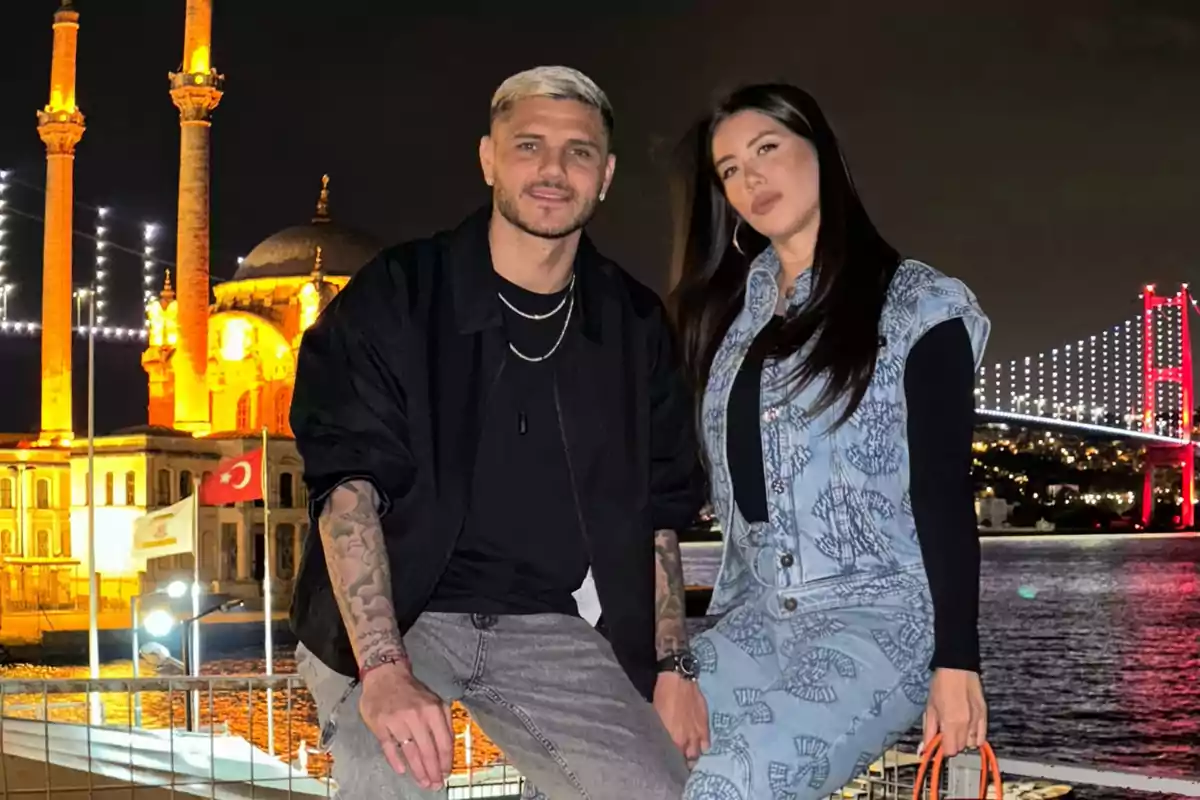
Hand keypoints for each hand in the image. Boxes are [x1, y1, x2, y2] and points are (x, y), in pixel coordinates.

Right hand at [358, 662, 453, 789]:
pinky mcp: (380, 725)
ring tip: (423, 782)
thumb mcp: (435, 701)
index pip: (443, 742)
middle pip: (428, 751)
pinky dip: (396, 761)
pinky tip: (402, 771)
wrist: (385, 676)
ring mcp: (397, 721)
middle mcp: (417, 716)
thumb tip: (449, 749)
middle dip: (433, 771)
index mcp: (434, 710)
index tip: (446, 774)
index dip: (446, 761)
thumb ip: (444, 722)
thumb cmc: (413, 692)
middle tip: (435, 785)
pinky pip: (389, 747)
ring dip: (418, 771)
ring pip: (410, 752)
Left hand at [653, 672, 709, 764]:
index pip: (674, 758)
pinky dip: (704, 746)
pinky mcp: (705, 723)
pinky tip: (701, 747)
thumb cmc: (663, 695)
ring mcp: (698, 732)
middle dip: (685, 763)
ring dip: (695, 755)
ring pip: (699, 752)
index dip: (672, 763)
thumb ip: (660, 731)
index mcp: (673, 737)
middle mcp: (687, 738)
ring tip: (690, 757)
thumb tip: (659, 740)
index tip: (669, 765)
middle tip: (680, 763)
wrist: (678, 679)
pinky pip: (707, 742)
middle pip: (689, 759)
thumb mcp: (656, 715)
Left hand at [922, 668, 986, 756]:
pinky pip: (982, 736)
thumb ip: (928, 731)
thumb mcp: (930, 708)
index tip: (938, 741)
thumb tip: (923, 749)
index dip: (942, 748)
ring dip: (963, 740)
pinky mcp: (985, 715)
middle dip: (951, 743)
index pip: (950, 751)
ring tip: (956, 727)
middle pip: (960, 748)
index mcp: (950, 723)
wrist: (957, 668)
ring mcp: (977, 720)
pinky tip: (967, 728)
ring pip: (972, 743)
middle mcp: (966, 725)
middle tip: (945, 731)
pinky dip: (975, 736)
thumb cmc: (940, 685)